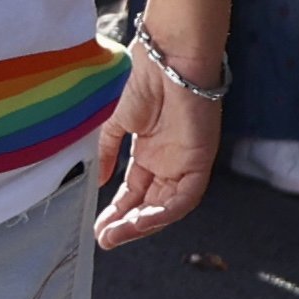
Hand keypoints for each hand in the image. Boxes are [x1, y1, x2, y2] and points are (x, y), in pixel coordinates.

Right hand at [91, 41, 218, 246]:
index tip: (98, 227)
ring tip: (116, 234)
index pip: (135, 193)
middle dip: (126, 224)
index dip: (117, 211)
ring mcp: (185, 163)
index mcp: (151, 153)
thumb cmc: (142, 82)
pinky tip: (140, 220)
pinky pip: (184, 198)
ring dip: (142, 225)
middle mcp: (169, 162)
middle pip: (149, 205)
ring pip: (166, 207)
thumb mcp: (116, 123)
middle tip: (104, 238)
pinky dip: (163, 212)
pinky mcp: (200, 162)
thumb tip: (98, 181)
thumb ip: (107, 153)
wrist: (167, 59)